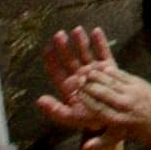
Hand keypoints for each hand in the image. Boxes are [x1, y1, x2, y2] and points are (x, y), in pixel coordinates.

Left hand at [32, 26, 150, 137]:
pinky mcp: (108, 68)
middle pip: (69, 59)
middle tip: (59, 34)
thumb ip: (55, 110)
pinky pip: (103, 52)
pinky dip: (100, 42)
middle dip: (64, 47)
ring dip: (80, 41)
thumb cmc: (89, 119)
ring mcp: (94, 70)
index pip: (57, 70)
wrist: (111, 118)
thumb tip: (39, 100)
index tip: (47, 47)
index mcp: (69, 86)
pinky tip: (96, 31)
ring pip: (85, 53)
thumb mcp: (70, 117)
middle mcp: (80, 75)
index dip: (51, 59)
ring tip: (76, 30)